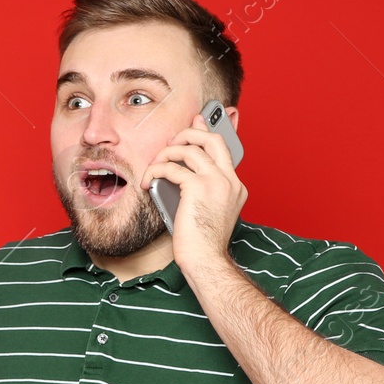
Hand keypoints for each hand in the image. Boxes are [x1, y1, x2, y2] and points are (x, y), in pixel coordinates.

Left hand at [140, 111, 247, 269]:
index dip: (206, 133)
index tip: (195, 123)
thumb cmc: (203, 244)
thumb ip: (202, 190)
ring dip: (166, 153)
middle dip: (189, 133)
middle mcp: (230, 181)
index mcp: (235, 186)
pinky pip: (172, 168)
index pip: (222, 150)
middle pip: (212, 139)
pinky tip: (148, 181)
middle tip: (172, 140)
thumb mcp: (207, 212)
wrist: (206, 260)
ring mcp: (216, 182)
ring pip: (190, 149)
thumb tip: (180, 173)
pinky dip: (156, 171)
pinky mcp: (198, 188)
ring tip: (155, 165)